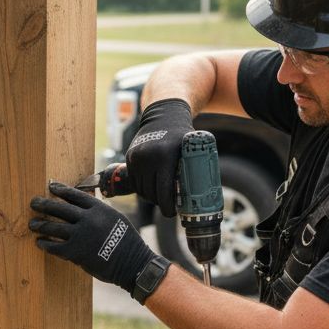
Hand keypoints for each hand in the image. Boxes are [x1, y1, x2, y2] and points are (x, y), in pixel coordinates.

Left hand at [30, 181, 158, 295]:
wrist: (132, 263)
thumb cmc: (127, 241)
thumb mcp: (116, 218)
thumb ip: (99, 211)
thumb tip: (83, 206)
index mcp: (99, 209)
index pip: (75, 195)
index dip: (61, 190)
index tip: (51, 187)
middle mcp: (88, 219)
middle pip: (59, 208)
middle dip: (43, 205)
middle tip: (33, 203)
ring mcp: (80, 236)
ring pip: (53, 227)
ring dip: (40, 225)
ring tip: (32, 224)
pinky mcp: (75, 253)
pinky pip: (55, 247)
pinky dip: (45, 244)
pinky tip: (39, 242)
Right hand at [126, 98, 193, 216]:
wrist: (162, 116)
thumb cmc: (181, 135)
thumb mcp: (190, 151)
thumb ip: (192, 171)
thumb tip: (199, 197)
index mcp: (164, 157)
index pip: (163, 192)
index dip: (168, 207)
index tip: (172, 213)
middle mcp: (147, 158)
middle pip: (151, 194)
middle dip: (160, 203)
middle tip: (169, 206)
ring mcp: (135, 158)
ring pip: (141, 190)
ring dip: (151, 196)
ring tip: (161, 196)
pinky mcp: (129, 158)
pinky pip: (134, 182)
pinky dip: (142, 188)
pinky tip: (152, 188)